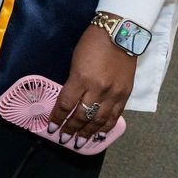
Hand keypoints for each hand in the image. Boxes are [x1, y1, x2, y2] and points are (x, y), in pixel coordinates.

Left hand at [47, 25, 135, 146]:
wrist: (120, 34)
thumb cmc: (93, 43)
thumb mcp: (76, 60)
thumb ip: (73, 81)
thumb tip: (68, 101)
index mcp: (81, 77)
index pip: (66, 104)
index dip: (57, 118)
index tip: (51, 128)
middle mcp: (98, 89)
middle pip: (82, 115)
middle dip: (71, 129)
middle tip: (63, 139)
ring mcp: (113, 93)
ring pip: (98, 120)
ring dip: (87, 133)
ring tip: (79, 143)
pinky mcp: (125, 94)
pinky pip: (115, 116)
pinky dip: (106, 127)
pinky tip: (99, 134)